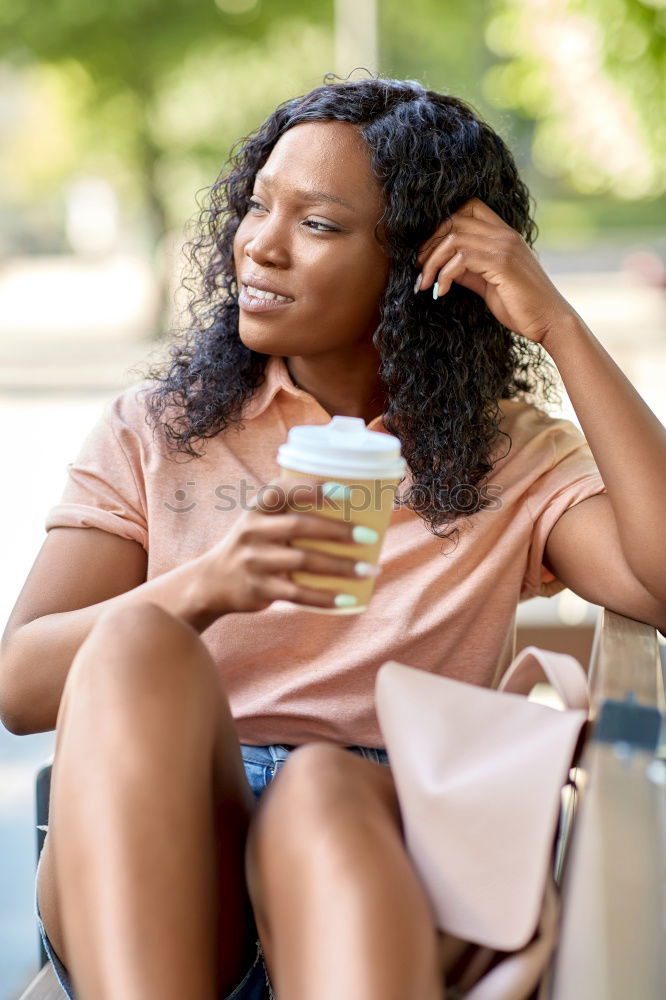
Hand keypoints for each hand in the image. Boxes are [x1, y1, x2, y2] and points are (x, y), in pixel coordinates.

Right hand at [196, 477, 374, 615]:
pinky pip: (297, 594)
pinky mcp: (259, 588)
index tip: (346, 491)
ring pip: (303, 562)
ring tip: (370, 569)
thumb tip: (357, 514)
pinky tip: (348, 599)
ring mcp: (253, 560)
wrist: (213, 581)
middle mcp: (252, 530)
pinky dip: (325, 598)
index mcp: (257, 507)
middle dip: (338, 530)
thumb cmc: (255, 545)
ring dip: (340, 566)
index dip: (312, 488)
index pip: (282, 490)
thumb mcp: (263, 521)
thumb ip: (294, 514)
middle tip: (370, 536)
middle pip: (299, 526)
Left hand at [415, 197, 574, 345]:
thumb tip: (444, 267)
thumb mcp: (489, 284)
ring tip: (424, 284)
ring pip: (453, 239)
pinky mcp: (502, 263)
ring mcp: (504, 247)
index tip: (429, 254)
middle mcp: (504, 234)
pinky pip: (461, 260)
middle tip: (419, 270)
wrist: (549, 321)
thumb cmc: (521, 306)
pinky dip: (444, 276)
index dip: (443, 226)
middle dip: (430, 245)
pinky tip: (441, 292)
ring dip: (432, 262)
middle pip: (454, 221)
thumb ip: (470, 270)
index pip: (468, 208)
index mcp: (504, 234)